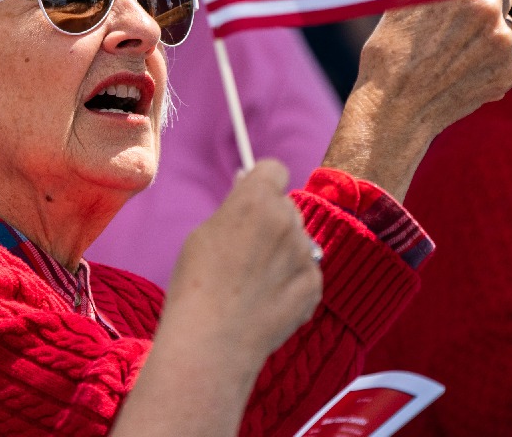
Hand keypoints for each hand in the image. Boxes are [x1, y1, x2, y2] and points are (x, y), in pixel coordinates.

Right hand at [165, 159, 322, 357]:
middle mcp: (287, 220)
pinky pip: (306, 272)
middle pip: (286, 207)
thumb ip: (234, 213)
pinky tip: (269, 300)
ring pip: (298, 241)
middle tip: (248, 249)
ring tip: (256, 282)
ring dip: (284, 252)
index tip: (253, 198)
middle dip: (272, 220)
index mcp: (256, 200)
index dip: (262, 183)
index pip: (273, 169)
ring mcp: (305, 254)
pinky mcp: (315, 286)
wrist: (213, 341)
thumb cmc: (196, 285)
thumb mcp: (204, 233)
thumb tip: (248, 206)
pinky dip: (292, 281)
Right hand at [323, 0, 511, 199]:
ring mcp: (504, 44)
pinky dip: (486, 64)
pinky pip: (504, 57)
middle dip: (483, 4)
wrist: (394, 109)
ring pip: (505, 27)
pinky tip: (456, 73)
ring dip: (485, 36)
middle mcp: (492, 10)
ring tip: (447, 54)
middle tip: (449, 26)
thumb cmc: (390, 50)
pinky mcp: (508, 73)